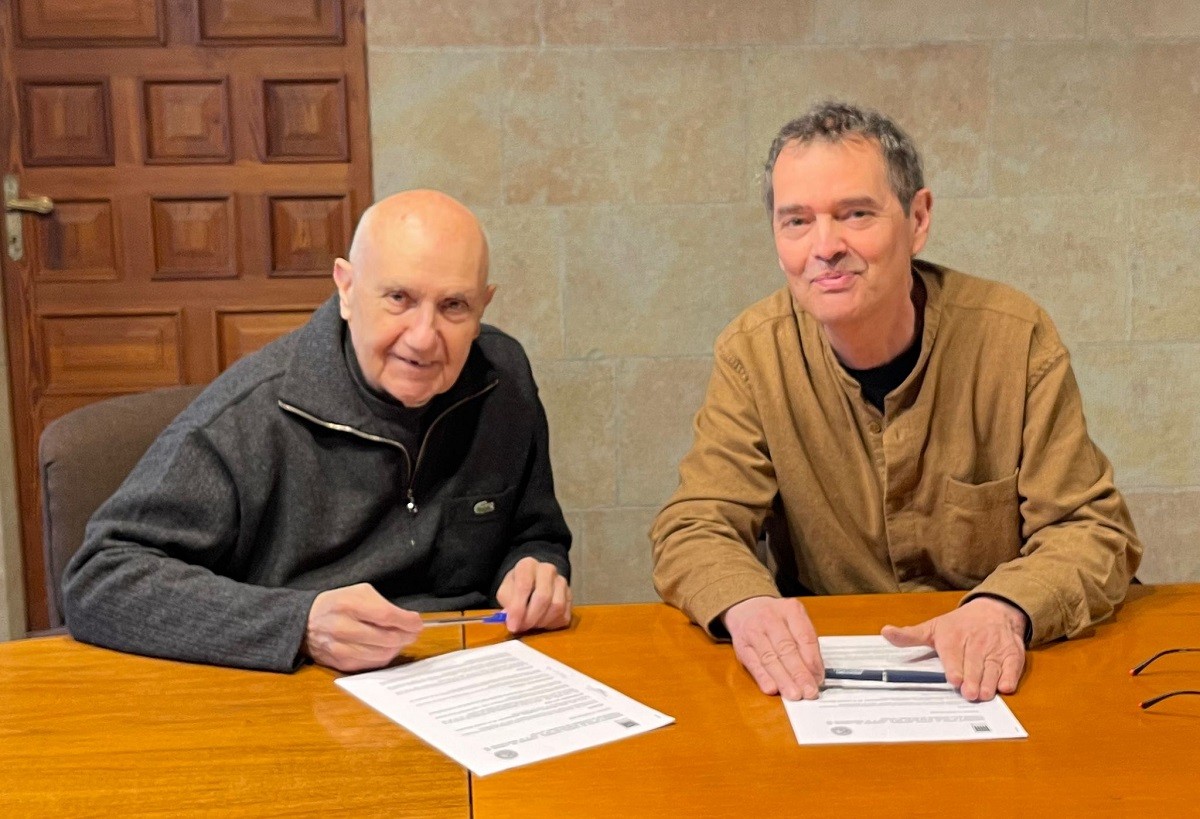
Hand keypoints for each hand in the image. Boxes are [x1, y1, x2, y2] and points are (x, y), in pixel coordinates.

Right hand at [303, 583, 423, 671]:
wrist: (306, 623)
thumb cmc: (338, 604)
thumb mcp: (358, 593)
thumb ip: (383, 604)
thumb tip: (408, 621)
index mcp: (348, 604)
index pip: (386, 615)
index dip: (407, 621)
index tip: (417, 622)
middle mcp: (342, 628)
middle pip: (387, 638)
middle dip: (406, 636)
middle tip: (413, 632)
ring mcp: (340, 649)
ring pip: (382, 654)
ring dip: (397, 647)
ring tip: (400, 639)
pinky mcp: (341, 664)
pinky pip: (372, 664)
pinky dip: (384, 657)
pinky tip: (386, 648)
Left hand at [495, 557, 571, 632]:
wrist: (533, 582)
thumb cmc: (516, 587)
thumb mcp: (505, 591)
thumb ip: (507, 603)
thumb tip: (512, 618)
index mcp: (528, 565)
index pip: (524, 586)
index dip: (518, 609)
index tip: (512, 626)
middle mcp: (547, 570)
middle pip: (543, 597)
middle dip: (531, 618)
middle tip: (522, 628)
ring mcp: (561, 582)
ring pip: (557, 606)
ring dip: (542, 622)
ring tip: (531, 624)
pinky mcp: (570, 597)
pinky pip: (564, 615)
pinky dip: (552, 624)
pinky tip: (542, 622)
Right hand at [721, 596, 823, 699]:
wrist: (745, 608)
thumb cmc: (776, 619)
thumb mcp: (795, 620)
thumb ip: (805, 644)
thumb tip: (815, 675)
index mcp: (790, 610)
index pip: (805, 637)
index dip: (813, 661)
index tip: (819, 679)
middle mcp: (770, 618)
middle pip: (787, 649)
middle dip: (799, 673)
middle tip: (809, 692)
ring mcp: (753, 632)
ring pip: (769, 659)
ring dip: (783, 680)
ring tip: (794, 695)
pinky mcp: (741, 646)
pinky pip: (753, 664)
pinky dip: (763, 678)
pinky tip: (772, 689)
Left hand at [882, 597, 1026, 700]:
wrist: (994, 610)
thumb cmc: (958, 625)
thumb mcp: (932, 628)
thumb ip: (909, 636)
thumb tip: (885, 632)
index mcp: (953, 636)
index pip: (954, 653)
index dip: (954, 667)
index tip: (954, 679)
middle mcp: (975, 641)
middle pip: (974, 664)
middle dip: (972, 680)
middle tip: (969, 694)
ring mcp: (995, 648)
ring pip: (993, 668)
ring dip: (989, 682)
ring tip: (984, 695)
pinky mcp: (1012, 654)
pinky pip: (1013, 666)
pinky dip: (1010, 677)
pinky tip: (1004, 686)